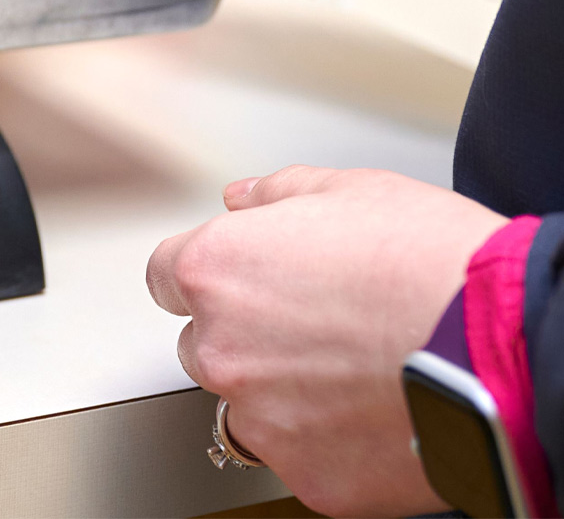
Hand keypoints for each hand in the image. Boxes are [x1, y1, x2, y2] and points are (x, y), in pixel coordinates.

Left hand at [147, 166, 506, 516]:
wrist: (504, 348)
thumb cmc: (432, 264)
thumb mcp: (347, 191)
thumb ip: (276, 195)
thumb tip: (242, 199)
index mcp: (216, 271)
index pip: (165, 276)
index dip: (205, 275)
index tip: (235, 280)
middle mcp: (223, 348)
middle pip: (203, 344)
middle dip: (243, 334)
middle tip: (311, 325)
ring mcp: (263, 420)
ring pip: (245, 407)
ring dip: (276, 392)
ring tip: (346, 372)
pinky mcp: (311, 477)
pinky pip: (298, 457)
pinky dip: (324, 442)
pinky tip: (369, 412)